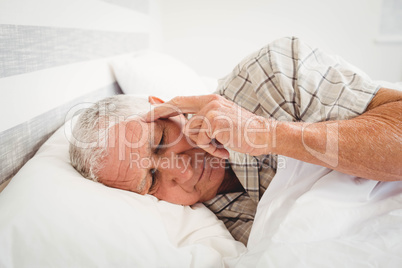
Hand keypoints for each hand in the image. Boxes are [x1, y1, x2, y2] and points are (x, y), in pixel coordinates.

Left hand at [145, 94, 273, 157]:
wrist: (264, 135)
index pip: (181, 99)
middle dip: (159, 111)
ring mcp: (212, 110)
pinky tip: (224, 149)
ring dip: (202, 143)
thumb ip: (203, 119)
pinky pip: (201, 139)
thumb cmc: (242, 132)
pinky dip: (210, 148)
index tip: (149, 104)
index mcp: (210, 99)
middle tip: (144, 116)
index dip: (164, 103)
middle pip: (177, 104)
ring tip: (219, 145)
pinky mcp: (215, 121)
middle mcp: (210, 101)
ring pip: (190, 130)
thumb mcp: (221, 121)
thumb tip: (186, 122)